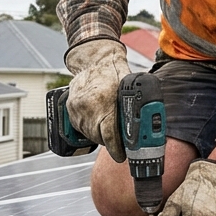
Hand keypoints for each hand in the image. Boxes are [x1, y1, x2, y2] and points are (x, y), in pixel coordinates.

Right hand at [64, 39, 130, 162]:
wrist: (93, 59)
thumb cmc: (112, 71)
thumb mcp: (127, 84)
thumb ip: (132, 103)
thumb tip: (145, 121)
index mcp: (103, 99)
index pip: (108, 132)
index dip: (115, 147)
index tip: (121, 155)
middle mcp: (87, 105)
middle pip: (99, 136)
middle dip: (110, 142)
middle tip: (120, 142)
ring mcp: (76, 108)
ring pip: (89, 134)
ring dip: (100, 136)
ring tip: (109, 131)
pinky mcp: (70, 109)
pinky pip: (80, 128)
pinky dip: (90, 130)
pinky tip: (98, 125)